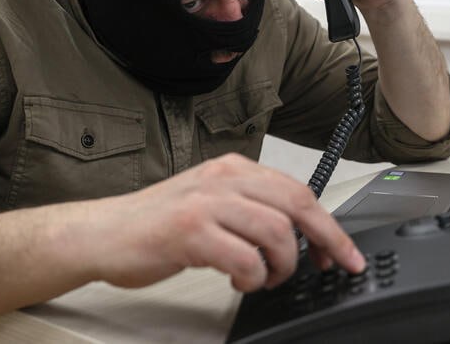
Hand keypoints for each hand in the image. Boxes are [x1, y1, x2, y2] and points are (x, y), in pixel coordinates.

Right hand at [84, 153, 365, 291]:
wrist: (106, 232)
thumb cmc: (160, 223)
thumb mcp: (213, 202)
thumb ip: (252, 208)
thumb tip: (300, 235)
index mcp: (234, 169)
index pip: (298, 191)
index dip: (328, 224)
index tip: (343, 251)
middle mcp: (224, 179)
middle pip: (296, 204)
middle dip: (326, 239)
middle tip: (333, 266)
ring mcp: (207, 203)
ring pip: (276, 232)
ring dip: (283, 265)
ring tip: (268, 277)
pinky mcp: (190, 232)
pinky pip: (244, 258)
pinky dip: (253, 277)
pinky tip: (242, 281)